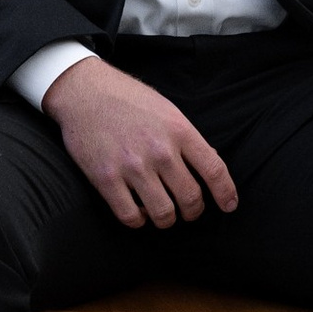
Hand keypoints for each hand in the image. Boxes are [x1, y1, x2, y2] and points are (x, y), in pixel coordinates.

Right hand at [43, 56, 239, 230]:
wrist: (84, 91)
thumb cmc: (127, 99)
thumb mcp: (167, 110)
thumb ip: (187, 138)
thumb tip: (210, 165)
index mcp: (178, 130)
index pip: (214, 170)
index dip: (226, 193)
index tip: (228, 206)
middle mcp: (159, 150)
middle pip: (191, 198)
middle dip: (194, 211)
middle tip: (188, 210)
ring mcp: (132, 166)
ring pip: (164, 214)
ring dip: (166, 219)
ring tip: (162, 212)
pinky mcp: (106, 179)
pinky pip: (130, 216)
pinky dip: (138, 220)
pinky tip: (138, 210)